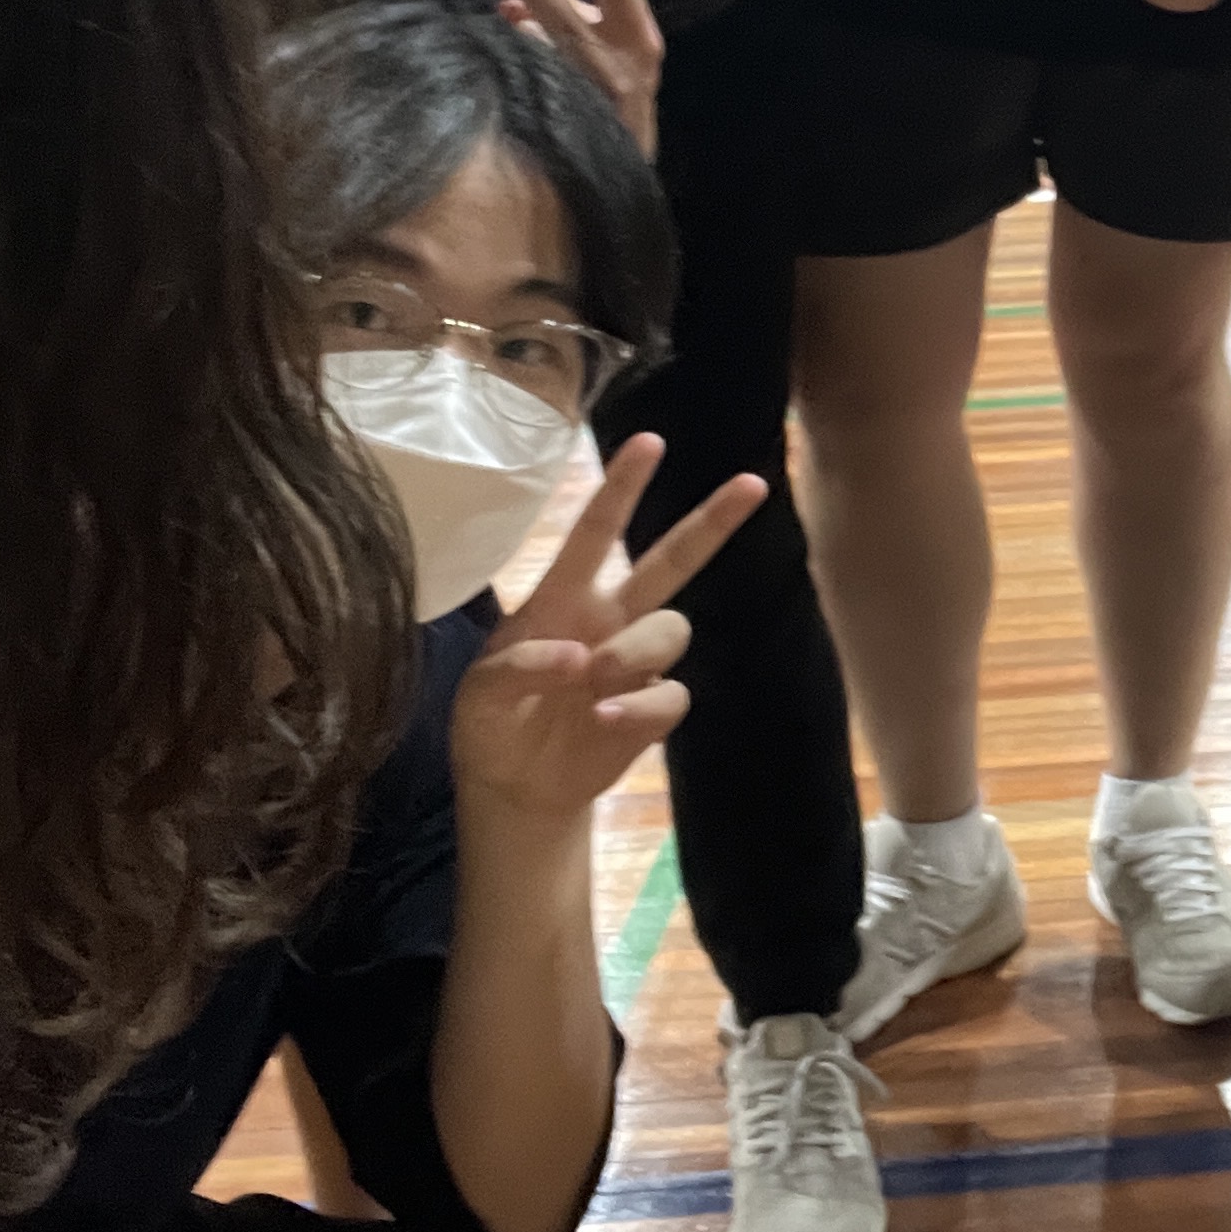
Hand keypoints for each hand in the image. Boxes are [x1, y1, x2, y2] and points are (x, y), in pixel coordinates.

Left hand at [450, 434, 759, 820]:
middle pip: (670, 561)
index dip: (621, 487)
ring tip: (595, 683)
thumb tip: (580, 659)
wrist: (514, 789)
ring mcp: (636, 665)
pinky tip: (604, 720)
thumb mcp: (477, 696)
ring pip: (672, 628)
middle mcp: (608, 619)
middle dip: (711, 521)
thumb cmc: (489, 725)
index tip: (650, 442)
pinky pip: (673, 694)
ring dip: (636, 651)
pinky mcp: (653, 709)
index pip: (595, 532)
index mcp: (562, 599)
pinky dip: (641, 707)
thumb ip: (516, 668)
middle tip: (753, 484)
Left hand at [489, 0, 662, 158]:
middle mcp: (618, 72)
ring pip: (546, 59)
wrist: (617, 184)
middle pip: (571, 24)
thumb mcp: (616, 59)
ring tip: (485, 7)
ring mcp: (588, 104)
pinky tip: (484, 62)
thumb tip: (512, 7)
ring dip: (514, 33)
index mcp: (640, 46)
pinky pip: (527, 93)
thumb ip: (579, 24)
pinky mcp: (563, 132)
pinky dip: (507, 72)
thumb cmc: (614, 106)